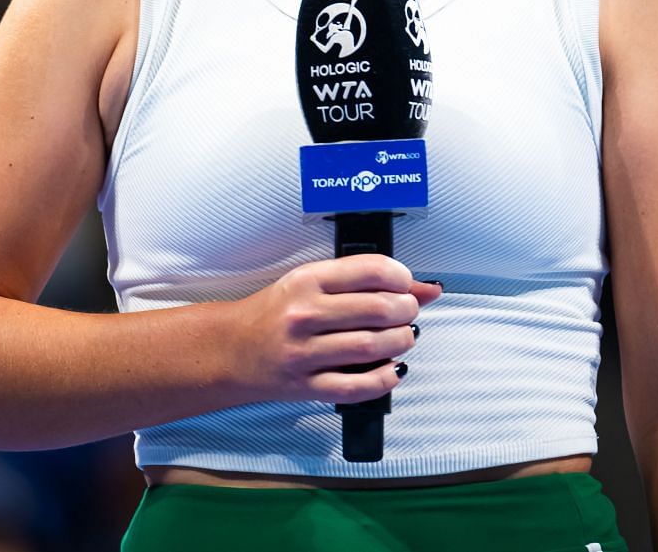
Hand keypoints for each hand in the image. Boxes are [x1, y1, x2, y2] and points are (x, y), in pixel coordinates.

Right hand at [232, 254, 444, 404]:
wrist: (230, 349)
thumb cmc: (274, 313)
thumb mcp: (312, 283)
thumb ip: (367, 281)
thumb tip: (427, 288)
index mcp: (306, 280)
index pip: (371, 269)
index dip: (401, 276)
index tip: (405, 284)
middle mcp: (304, 314)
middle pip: (378, 309)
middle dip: (406, 310)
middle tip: (407, 312)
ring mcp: (303, 353)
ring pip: (372, 346)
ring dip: (401, 341)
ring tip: (403, 336)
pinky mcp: (305, 386)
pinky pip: (356, 387)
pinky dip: (385, 379)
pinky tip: (393, 369)